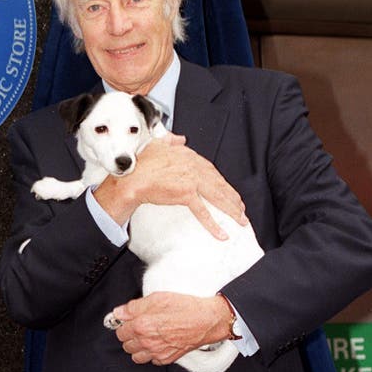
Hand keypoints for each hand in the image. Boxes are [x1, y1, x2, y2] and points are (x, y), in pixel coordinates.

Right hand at [94, 133, 246, 239]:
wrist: (131, 178)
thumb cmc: (140, 163)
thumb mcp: (157, 144)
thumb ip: (170, 140)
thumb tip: (179, 138)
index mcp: (188, 156)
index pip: (211, 170)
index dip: (222, 182)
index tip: (228, 191)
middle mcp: (194, 166)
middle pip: (219, 184)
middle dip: (232, 198)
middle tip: (240, 208)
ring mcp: (191, 180)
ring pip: (217, 196)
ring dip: (230, 210)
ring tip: (239, 220)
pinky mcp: (185, 194)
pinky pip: (203, 212)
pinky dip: (213, 224)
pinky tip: (221, 233)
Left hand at [112, 292, 229, 365]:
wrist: (207, 320)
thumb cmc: (186, 308)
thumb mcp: (156, 298)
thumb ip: (133, 307)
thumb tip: (119, 312)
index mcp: (141, 326)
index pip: (120, 331)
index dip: (123, 324)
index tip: (126, 320)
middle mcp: (147, 342)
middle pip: (126, 345)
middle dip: (129, 336)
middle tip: (137, 327)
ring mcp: (157, 352)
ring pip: (136, 357)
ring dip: (137, 348)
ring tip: (145, 337)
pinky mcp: (168, 358)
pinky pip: (152, 361)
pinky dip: (152, 354)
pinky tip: (157, 344)